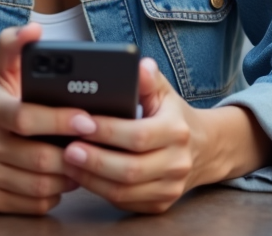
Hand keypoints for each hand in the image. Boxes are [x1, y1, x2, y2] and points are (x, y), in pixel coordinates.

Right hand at [0, 23, 93, 214]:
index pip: (27, 118)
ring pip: (39, 186)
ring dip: (68, 176)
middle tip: (96, 145)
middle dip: (73, 153)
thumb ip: (15, 45)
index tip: (89, 119)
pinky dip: (54, 195)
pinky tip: (62, 179)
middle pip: (38, 158)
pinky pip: (32, 205)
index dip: (61, 120)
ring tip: (83, 160)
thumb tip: (33, 28)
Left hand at [58, 58, 214, 213]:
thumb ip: (149, 79)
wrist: (204, 149)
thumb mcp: (164, 92)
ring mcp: (170, 188)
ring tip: (68, 164)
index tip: (81, 123)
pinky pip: (125, 202)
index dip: (108, 131)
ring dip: (92, 179)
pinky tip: (82, 177)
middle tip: (67, 149)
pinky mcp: (160, 205)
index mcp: (177, 132)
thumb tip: (139, 66)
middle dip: (95, 160)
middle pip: (130, 169)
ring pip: (125, 191)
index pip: (139, 135)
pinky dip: (100, 191)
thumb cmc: (173, 116)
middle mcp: (177, 163)